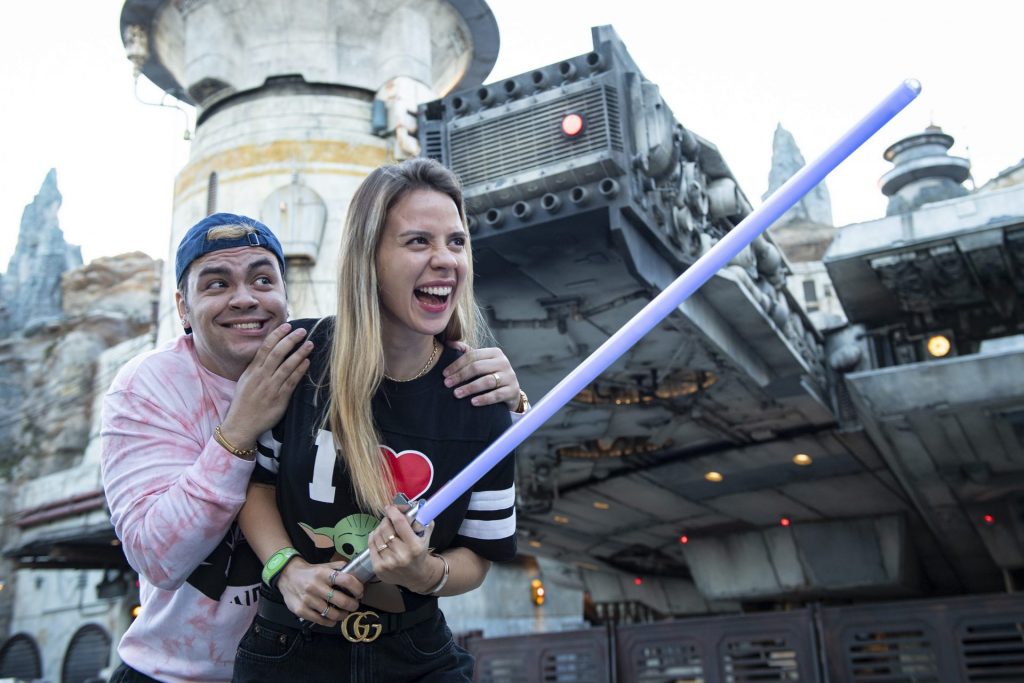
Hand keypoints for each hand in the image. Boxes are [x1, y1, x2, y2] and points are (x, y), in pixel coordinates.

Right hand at [219, 323, 312, 452]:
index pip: (265, 347)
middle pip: (278, 353)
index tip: (287, 326)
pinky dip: (300, 370)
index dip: (277, 335)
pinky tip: (307, 362)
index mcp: (252, 371)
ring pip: (287, 366)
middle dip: (290, 340)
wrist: (241, 425)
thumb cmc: (244, 402)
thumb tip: (268, 352)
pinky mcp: (280, 399)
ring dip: (300, 353)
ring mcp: (271, 387)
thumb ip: (256, 367)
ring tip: (310, 344)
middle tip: (302, 331)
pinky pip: (292, 381)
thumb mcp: (245, 381)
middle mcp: (261, 377)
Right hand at [276, 558, 363, 626]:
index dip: (357, 588)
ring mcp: (308, 600)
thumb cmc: (310, 572)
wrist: (287, 575)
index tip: (360, 593)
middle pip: (342, 601)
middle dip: (353, 605)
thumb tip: (357, 572)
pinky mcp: (301, 610)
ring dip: (342, 615)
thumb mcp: (324, 566)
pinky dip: (330, 622)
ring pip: (332, 614)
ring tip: (344, 613)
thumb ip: (339, 568)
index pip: (346, 580)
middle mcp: (316, 586)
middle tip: (354, 605)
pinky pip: (321, 620)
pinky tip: (332, 619)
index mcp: (323, 574)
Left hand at [368, 505, 437, 592]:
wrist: (417, 576)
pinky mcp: (379, 568)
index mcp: (415, 546)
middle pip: (386, 528)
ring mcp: (388, 563)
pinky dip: (373, 537)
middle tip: (388, 518)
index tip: (389, 507)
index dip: (393, 512)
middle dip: (386, 520)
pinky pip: (371, 545)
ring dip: (379, 528)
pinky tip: (378, 536)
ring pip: (377, 536)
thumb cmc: (420, 552)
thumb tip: (409, 506)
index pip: (400, 523)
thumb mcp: (426, 535)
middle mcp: (401, 555)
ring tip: (384, 527)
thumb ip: (421, 519)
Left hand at [442, 342, 522, 412]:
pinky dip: (484, 399)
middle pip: (478, 367)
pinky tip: (473, 402)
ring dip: (469, 388)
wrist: (510, 392)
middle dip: (460, 376)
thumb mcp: (481, 362)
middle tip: (447, 384)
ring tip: (456, 394)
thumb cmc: (491, 375)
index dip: (457, 364)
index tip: (444, 374)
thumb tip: (449, 343)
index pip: (472, 355)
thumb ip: (467, 352)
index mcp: (495, 352)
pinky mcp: (512, 391)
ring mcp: (509, 376)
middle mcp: (503, 362)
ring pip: (487, 381)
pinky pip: (496, 395)